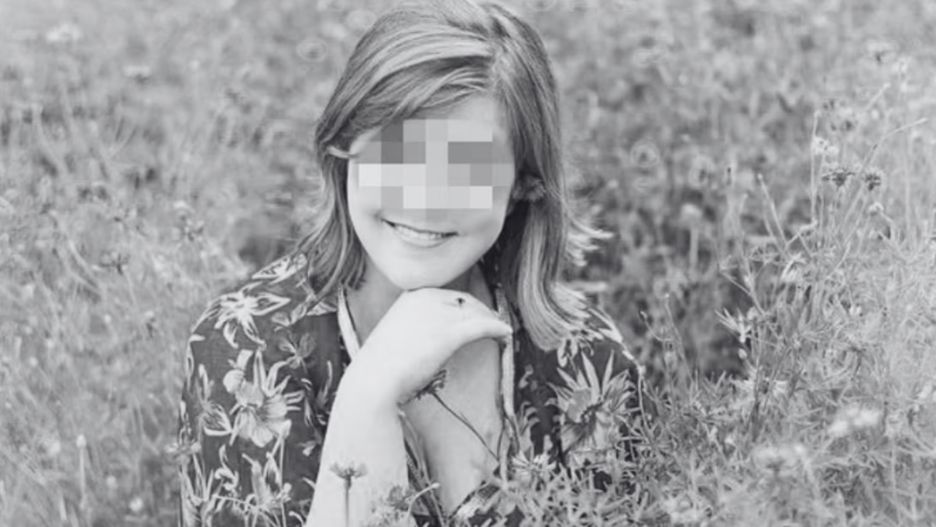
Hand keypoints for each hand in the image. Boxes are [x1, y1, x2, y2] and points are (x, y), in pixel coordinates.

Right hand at [349, 287, 512, 405]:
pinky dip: (497, 329)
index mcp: (413, 296)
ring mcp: (440, 314)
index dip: (467, 307)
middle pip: (465, 302)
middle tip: (493, 325)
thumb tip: (430, 338)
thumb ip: (415, 328)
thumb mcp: (397, 336)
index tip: (476, 316)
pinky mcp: (451, 333)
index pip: (449, 296)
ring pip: (476, 313)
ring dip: (491, 321)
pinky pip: (482, 326)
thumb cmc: (382, 366)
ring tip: (501, 332)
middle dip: (482, 312)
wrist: (374, 379)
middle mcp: (427, 298)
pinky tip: (506, 334)